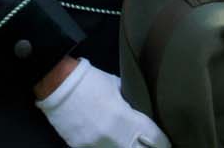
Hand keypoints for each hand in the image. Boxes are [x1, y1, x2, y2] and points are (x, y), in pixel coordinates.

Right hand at [36, 58, 168, 147]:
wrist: (58, 84)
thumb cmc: (90, 81)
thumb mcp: (117, 87)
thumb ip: (130, 102)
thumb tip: (140, 110)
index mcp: (126, 118)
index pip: (154, 139)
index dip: (163, 142)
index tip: (165, 143)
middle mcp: (114, 137)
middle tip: (148, 145)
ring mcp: (97, 145)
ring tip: (129, 143)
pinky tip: (111, 143)